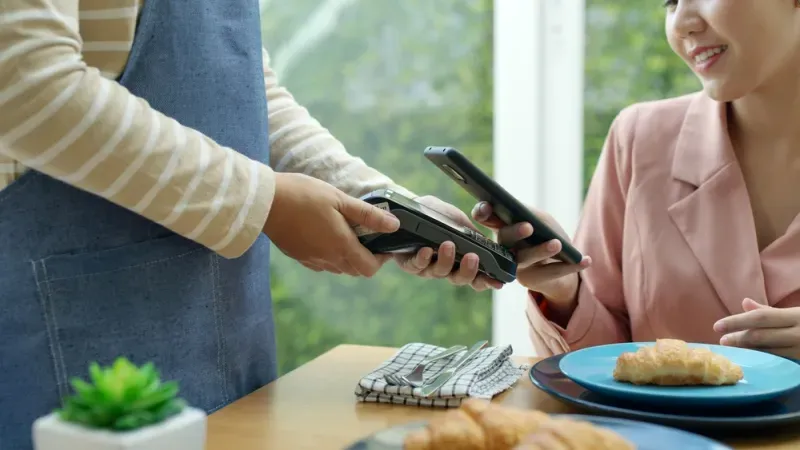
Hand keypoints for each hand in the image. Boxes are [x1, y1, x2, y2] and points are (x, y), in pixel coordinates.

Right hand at [263, 173, 399, 276]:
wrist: (264, 202)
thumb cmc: (303, 195)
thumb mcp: (340, 200)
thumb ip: (368, 215)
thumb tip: (394, 225)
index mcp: (341, 246)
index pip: (370, 268)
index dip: (381, 259)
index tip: (383, 244)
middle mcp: (327, 259)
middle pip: (355, 270)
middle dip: (366, 257)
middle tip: (366, 235)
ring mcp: (311, 260)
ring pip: (338, 268)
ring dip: (347, 256)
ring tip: (346, 232)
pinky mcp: (298, 257)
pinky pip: (321, 264)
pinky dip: (330, 255)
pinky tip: (325, 235)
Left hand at [391, 195, 503, 291]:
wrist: (414, 205)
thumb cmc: (440, 216)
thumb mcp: (460, 222)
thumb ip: (473, 236)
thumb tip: (490, 248)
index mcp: (461, 260)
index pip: (476, 277)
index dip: (486, 282)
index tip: (497, 282)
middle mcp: (446, 267)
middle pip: (459, 279)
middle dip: (468, 272)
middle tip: (473, 258)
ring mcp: (428, 267)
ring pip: (439, 273)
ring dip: (446, 261)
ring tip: (448, 245)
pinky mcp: (410, 263)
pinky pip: (417, 266)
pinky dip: (423, 259)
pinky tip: (427, 250)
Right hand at [471, 201, 590, 308]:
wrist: (562, 265)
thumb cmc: (547, 234)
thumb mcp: (540, 220)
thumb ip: (531, 215)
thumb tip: (527, 219)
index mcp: (502, 227)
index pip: (486, 217)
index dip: (482, 212)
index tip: (486, 207)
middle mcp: (503, 247)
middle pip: (504, 238)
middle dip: (515, 232)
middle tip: (528, 226)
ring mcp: (515, 266)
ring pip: (526, 258)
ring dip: (541, 251)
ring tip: (557, 244)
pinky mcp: (532, 281)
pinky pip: (552, 273)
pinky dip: (571, 266)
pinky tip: (586, 260)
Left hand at [714, 298, 799, 358]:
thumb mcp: (796, 313)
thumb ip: (770, 311)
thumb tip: (744, 302)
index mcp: (795, 316)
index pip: (760, 318)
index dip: (737, 321)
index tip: (717, 326)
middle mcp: (798, 334)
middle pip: (761, 336)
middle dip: (738, 339)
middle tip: (722, 341)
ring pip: (768, 351)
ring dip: (747, 350)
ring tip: (732, 349)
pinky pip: (777, 361)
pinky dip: (762, 358)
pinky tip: (750, 357)